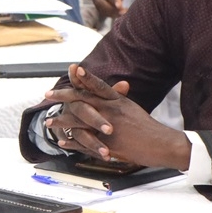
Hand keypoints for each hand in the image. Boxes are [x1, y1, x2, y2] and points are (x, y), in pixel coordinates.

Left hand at [43, 65, 190, 170]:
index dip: (85, 76)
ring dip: (62, 121)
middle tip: (48, 94)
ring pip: (79, 121)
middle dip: (63, 96)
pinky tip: (61, 142)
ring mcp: (109, 126)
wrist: (163, 144)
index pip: (98, 85)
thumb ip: (119, 98)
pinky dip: (72, 142)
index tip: (72, 67)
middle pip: (82, 100)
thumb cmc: (148, 126)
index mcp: (117, 101)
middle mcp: (111, 110)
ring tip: (48, 121)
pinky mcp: (108, 143)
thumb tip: (117, 86)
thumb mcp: (132, 107)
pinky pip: (85, 142)